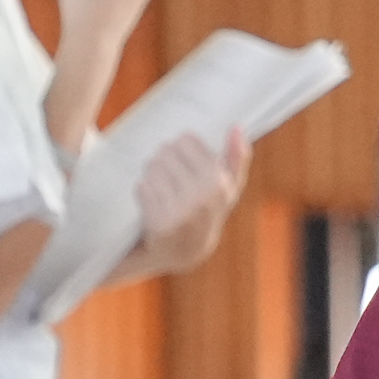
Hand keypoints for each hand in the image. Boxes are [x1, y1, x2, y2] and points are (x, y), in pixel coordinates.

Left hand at [136, 127, 248, 274]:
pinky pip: (142, 187)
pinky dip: (143, 191)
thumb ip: (236, 157)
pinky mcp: (160, 222)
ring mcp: (181, 211)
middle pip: (166, 151)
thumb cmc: (207, 210)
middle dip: (164, 160)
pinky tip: (152, 202)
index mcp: (220, 183)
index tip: (185, 160)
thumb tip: (236, 127)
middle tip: (169, 175)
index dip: (182, 148)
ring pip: (152, 167)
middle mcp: (203, 197)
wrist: (185, 251)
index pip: (186, 139)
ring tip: (160, 187)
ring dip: (152, 174)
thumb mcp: (227, 187)